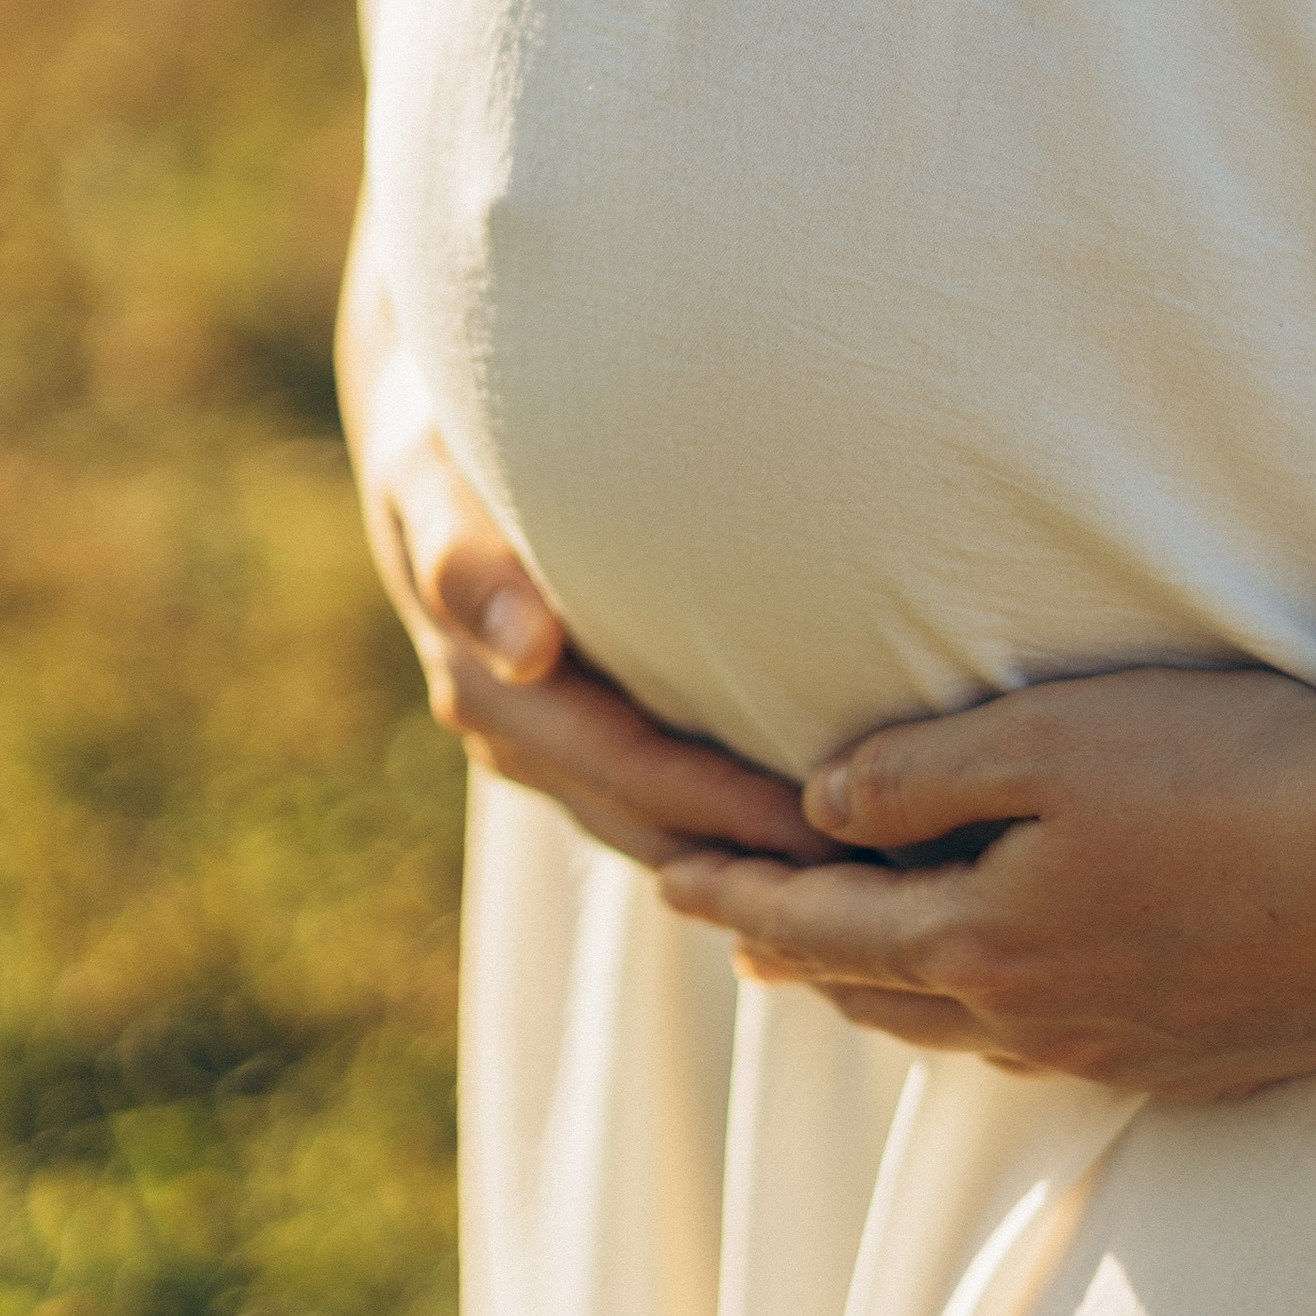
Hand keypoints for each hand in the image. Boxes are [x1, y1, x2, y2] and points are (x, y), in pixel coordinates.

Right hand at [345, 278, 833, 874]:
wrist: (426, 451)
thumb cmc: (449, 445)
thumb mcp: (437, 481)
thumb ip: (469, 558)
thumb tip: (524, 651)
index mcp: (491, 693)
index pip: (634, 773)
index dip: (730, 809)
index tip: (829, 828)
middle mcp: (522, 742)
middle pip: (661, 826)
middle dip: (766, 855)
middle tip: (889, 870)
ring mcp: (553, 752)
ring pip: (667, 834)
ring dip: (759, 858)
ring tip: (877, 869)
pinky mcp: (587, 741)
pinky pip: (666, 805)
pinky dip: (737, 825)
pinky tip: (829, 832)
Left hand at [659, 666, 1315, 1096]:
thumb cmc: (1240, 775)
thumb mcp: (1056, 740)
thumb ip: (921, 776)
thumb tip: (817, 806)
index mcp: (985, 945)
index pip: (821, 929)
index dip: (739, 901)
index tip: (669, 886)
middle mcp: (1043, 1024)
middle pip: (886, 999)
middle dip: (802, 963)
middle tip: (739, 937)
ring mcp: (1134, 1054)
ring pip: (977, 1035)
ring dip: (901, 999)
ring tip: (857, 972)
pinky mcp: (1215, 1061)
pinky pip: (1069, 1048)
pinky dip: (1007, 1020)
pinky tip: (1023, 998)